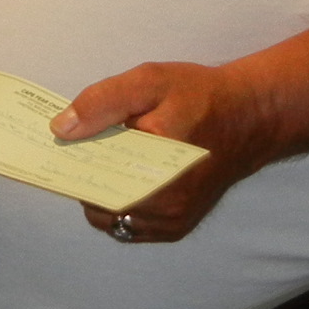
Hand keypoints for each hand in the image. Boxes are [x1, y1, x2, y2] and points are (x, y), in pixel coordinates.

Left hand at [50, 61, 265, 242]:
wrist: (248, 118)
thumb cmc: (199, 97)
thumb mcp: (148, 81)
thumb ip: (102, 102)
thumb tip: (62, 129)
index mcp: (159, 165)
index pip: (95, 181)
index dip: (72, 167)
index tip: (60, 149)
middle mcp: (167, 204)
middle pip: (99, 204)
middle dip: (85, 179)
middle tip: (84, 150)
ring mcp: (173, 221)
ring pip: (112, 219)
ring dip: (101, 194)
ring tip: (106, 161)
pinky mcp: (177, 227)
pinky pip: (129, 226)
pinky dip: (118, 205)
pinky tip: (125, 176)